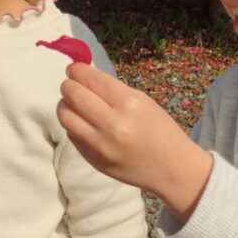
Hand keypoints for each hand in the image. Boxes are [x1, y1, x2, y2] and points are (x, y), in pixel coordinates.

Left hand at [58, 63, 211, 220]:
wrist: (172, 168)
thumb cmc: (159, 129)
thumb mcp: (142, 101)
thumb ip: (111, 90)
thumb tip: (80, 75)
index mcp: (129, 103)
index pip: (90, 79)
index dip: (76, 70)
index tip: (73, 69)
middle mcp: (113, 124)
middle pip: (73, 95)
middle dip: (68, 86)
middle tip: (71, 85)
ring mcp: (101, 145)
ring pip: (65, 116)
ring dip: (65, 105)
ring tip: (73, 104)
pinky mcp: (93, 160)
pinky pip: (72, 135)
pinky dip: (73, 124)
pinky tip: (83, 123)